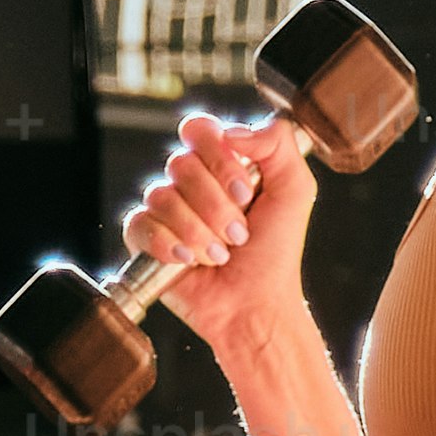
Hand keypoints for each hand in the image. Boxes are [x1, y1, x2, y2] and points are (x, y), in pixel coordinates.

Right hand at [127, 106, 320, 362]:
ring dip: (198, 231)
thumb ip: (277, 141)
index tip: (246, 193)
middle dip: (216, 205)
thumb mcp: (295, 188)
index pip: (199, 130)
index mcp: (219, 163)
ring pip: (162, 196)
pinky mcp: (145, 239)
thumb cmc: (275, 252)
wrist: (256, 305)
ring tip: (220, 255)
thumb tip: (231, 131)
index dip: (219, 159)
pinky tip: (188, 261)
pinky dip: (168, 244)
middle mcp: (189, 181)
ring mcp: (164, 210)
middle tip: (239, 234)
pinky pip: (140, 224)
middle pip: (181, 164)